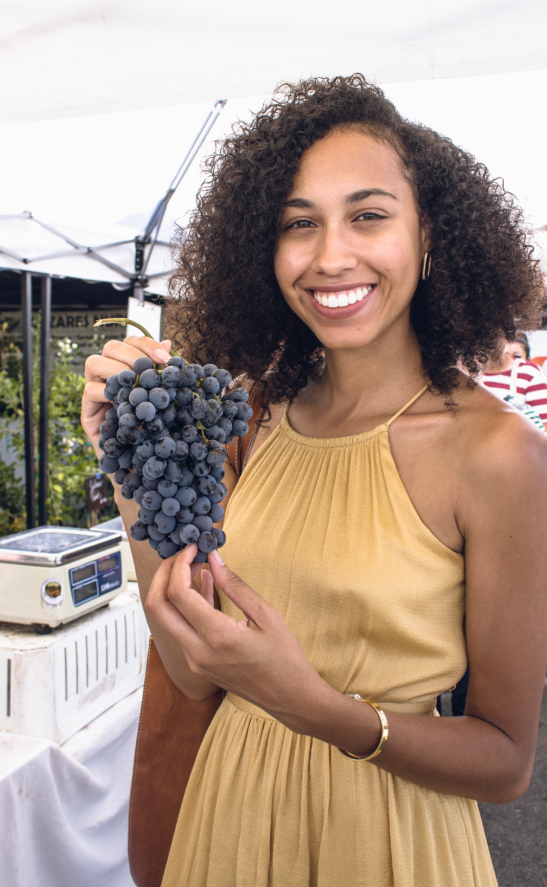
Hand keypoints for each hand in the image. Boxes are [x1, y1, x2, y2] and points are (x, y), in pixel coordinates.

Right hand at [81, 334, 171, 456]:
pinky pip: (89, 391)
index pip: (132, 342)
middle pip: (110, 346)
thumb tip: (169, 344)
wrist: (143, 468)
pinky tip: (125, 401)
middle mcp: (109, 375)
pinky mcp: (86, 412)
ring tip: (136, 384)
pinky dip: (106, 392)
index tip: (165, 358)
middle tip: (149, 370)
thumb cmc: (156, 431)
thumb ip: (165, 375)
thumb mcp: (166, 401)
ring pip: (93, 362)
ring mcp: (94, 391)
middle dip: (132, 354)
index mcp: (128, 367)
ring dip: (117, 369)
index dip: (147, 344)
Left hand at [145, 544, 329, 730]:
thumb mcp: (265, 614)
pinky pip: (180, 629)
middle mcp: (198, 652)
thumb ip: (235, 585)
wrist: (289, 698)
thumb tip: (213, 558)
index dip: (179, 564)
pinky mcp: (197, 665)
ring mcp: (194, 661)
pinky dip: (185, 606)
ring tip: (194, 565)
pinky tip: (202, 586)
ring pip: (165, 619)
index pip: (178, 593)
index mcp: (217, 637)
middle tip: (183, 555)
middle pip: (158, 607)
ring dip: (172, 589)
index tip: (193, 548)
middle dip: (164, 574)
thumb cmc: (284, 658)